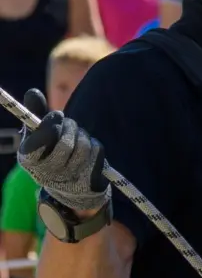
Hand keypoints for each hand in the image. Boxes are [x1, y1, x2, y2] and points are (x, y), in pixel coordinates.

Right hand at [17, 89, 109, 213]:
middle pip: (66, 140)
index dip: (52, 124)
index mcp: (29, 158)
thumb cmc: (51, 153)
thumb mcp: (40, 134)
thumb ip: (36, 112)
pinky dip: (95, 145)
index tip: (58, 115)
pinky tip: (88, 151)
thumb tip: (32, 91)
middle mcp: (46, 172)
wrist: (70, 186)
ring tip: (78, 139)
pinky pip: (97, 150)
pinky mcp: (90, 179)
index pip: (42, 138)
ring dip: (84, 135)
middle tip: (70, 125)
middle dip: (71, 127)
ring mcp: (69, 178)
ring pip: (83, 144)